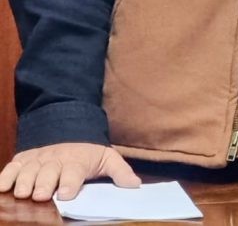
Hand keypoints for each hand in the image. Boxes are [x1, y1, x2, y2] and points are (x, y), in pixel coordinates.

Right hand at [0, 143, 140, 201]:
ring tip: (23, 192)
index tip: (65, 194)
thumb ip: (120, 172)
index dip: (69, 183)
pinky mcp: (23, 160)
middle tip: (41, 195)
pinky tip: (2, 187)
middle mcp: (56, 160)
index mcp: (77, 161)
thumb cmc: (88, 153)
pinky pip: (12, 167)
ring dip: (25, 181)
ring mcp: (38, 160)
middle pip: (48, 172)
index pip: (73, 172)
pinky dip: (6, 176)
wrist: (68, 131)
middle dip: (44, 183)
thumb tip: (135, 185)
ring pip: (29, 170)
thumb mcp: (107, 158)